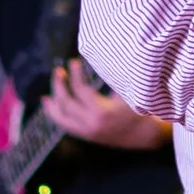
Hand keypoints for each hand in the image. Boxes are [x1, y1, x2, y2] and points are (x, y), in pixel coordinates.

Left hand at [48, 57, 168, 151]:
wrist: (146, 134)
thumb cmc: (140, 108)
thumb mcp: (128, 91)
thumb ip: (113, 78)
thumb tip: (98, 57)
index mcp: (102, 112)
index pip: (80, 90)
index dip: (74, 74)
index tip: (73, 62)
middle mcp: (91, 124)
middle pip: (66, 103)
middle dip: (59, 85)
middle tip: (58, 71)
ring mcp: (87, 132)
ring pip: (61, 119)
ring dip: (52, 103)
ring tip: (47, 92)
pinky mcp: (87, 136)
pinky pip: (66, 126)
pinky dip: (56, 115)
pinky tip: (51, 105)